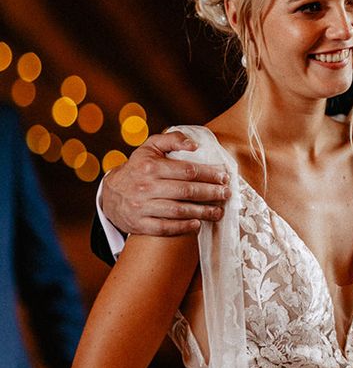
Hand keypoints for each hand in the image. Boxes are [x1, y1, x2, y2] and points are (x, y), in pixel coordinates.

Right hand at [101, 131, 230, 235]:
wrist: (110, 194)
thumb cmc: (138, 167)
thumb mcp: (150, 147)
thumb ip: (172, 139)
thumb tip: (195, 145)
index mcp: (151, 167)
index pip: (187, 171)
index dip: (209, 174)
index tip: (224, 177)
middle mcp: (146, 187)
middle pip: (187, 191)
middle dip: (211, 193)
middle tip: (227, 194)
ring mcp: (141, 207)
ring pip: (178, 211)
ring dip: (203, 212)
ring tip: (219, 212)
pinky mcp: (139, 225)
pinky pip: (165, 228)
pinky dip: (183, 227)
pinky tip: (197, 224)